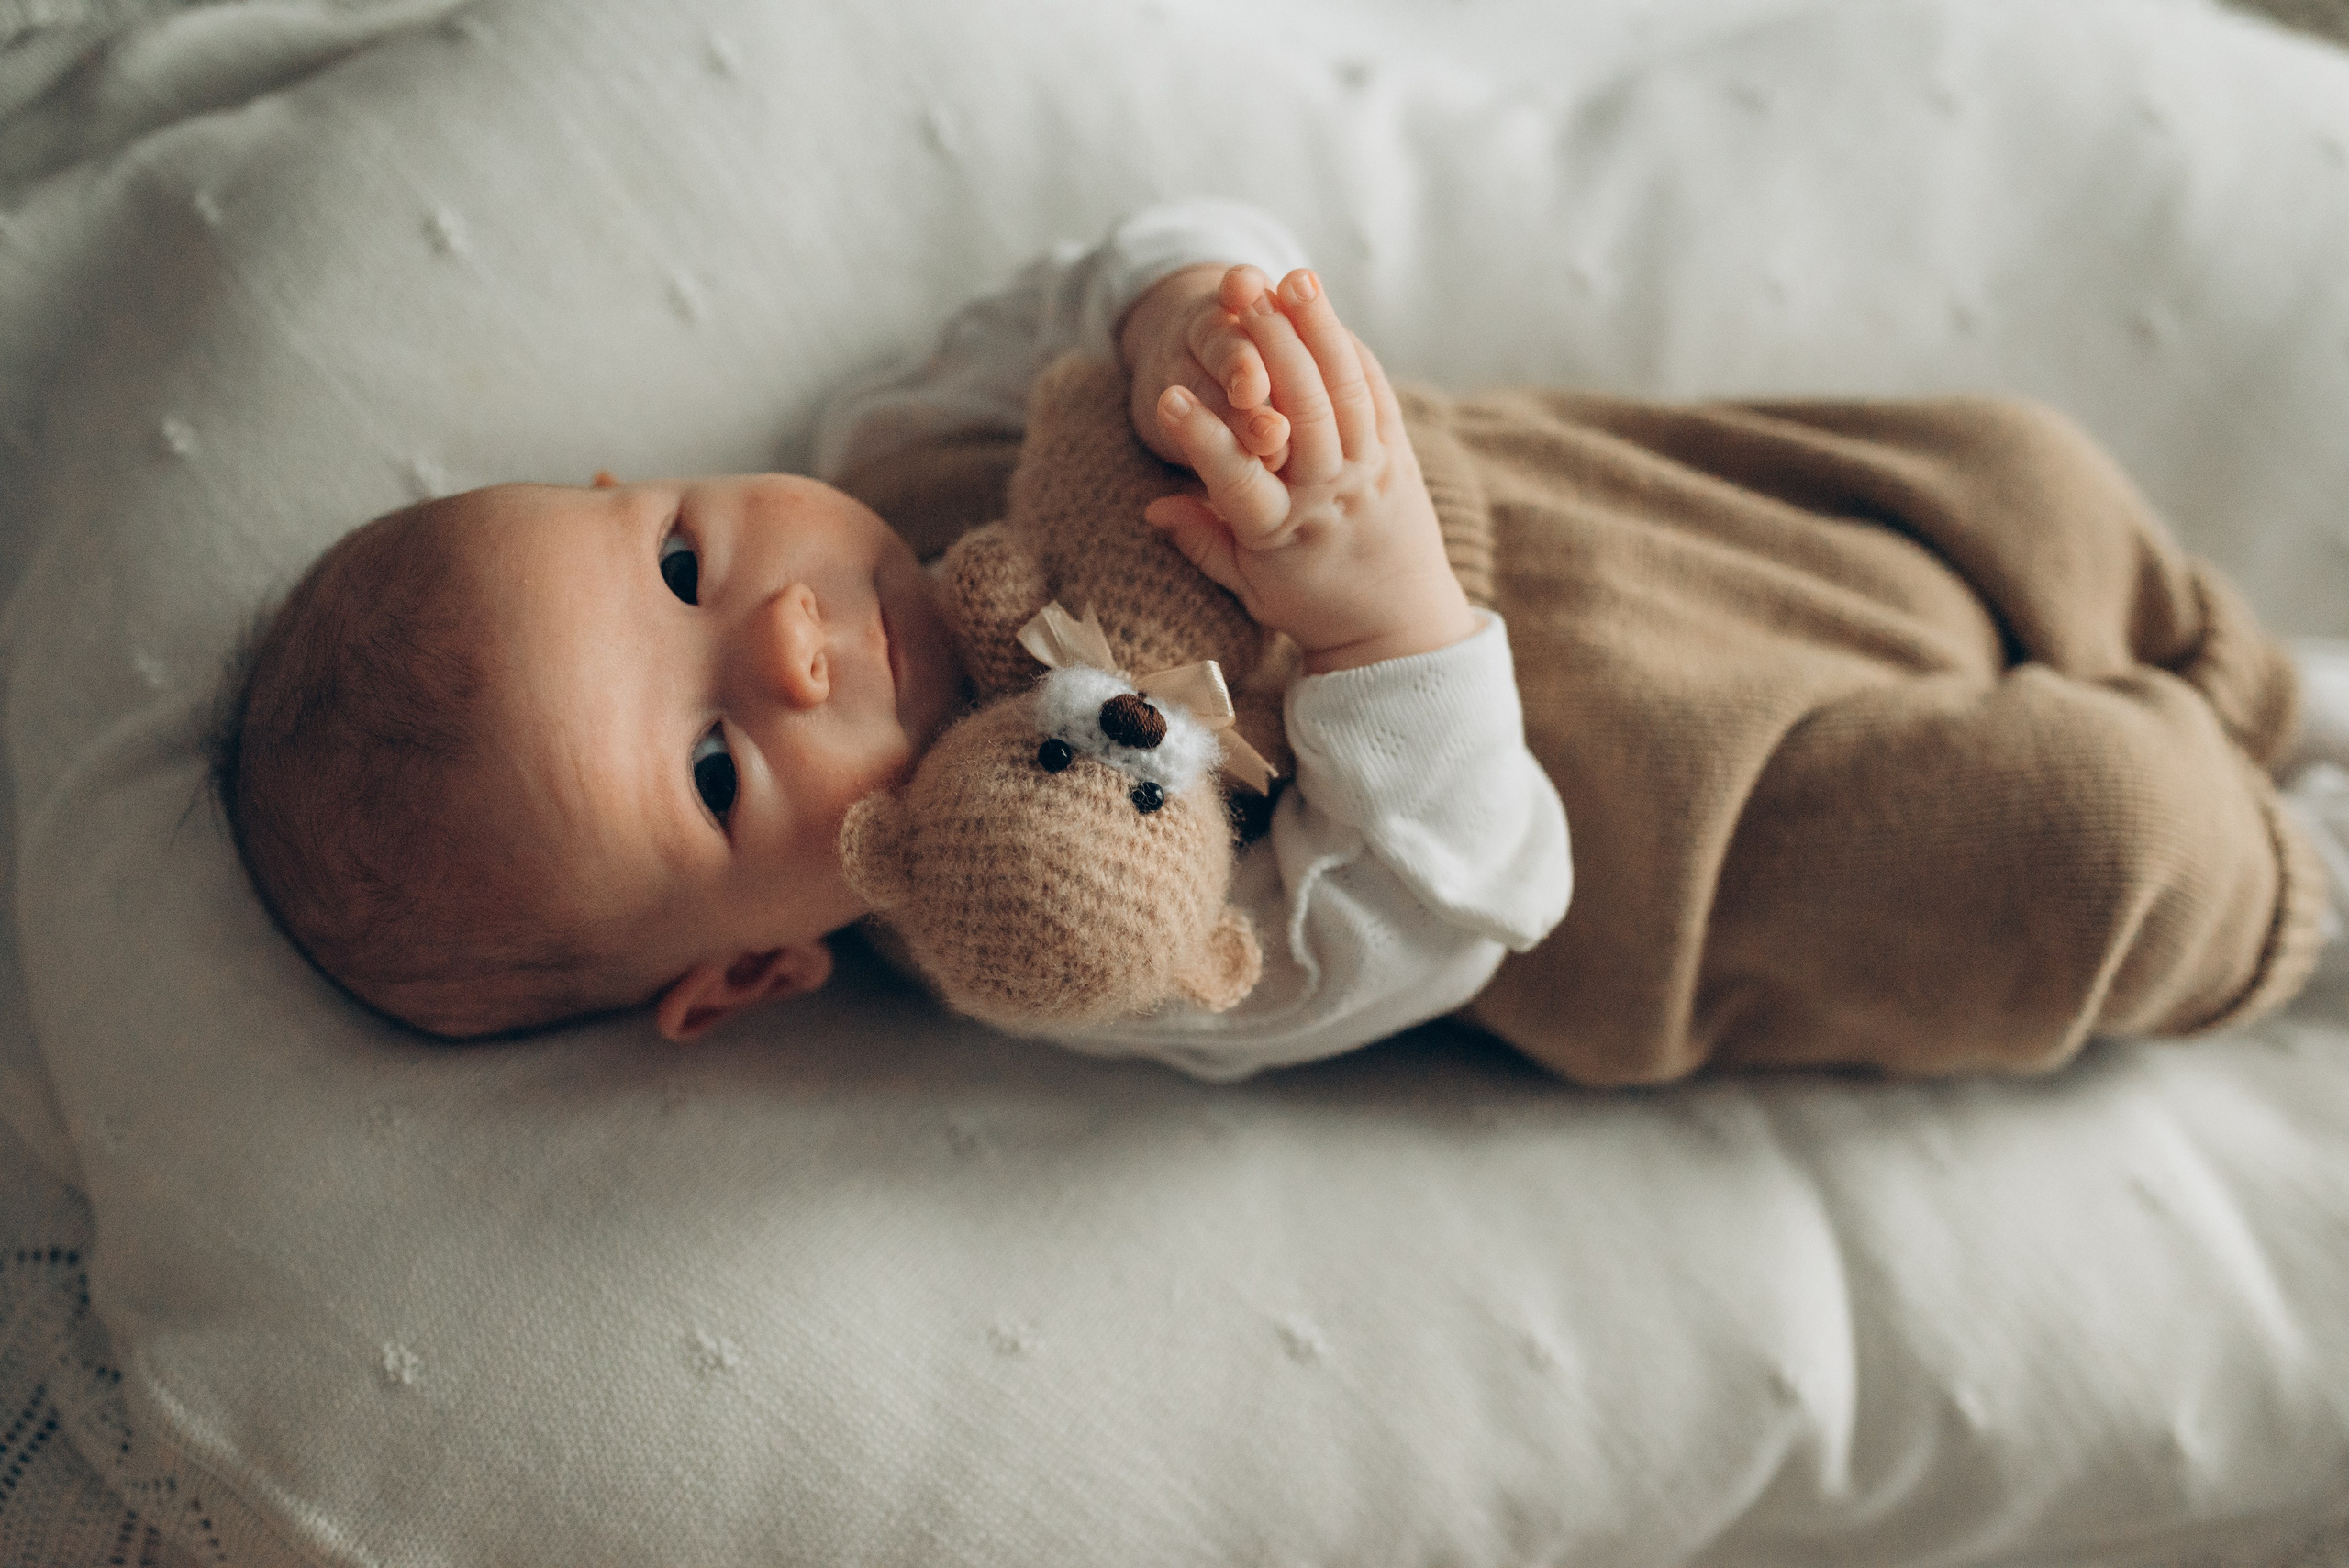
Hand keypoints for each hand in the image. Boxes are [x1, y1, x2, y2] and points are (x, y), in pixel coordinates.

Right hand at [1143, 268, 1478, 673]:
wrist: (1396, 625)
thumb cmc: (1310, 604)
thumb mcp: (1248, 585)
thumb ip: (1201, 539)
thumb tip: (1152, 507)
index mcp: (1281, 532)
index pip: (1237, 479)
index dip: (1202, 437)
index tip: (1168, 395)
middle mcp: (1328, 497)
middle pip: (1302, 417)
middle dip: (1273, 352)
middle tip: (1241, 298)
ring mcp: (1368, 472)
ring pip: (1346, 393)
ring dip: (1321, 332)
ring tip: (1295, 280)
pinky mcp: (1398, 455)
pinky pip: (1377, 394)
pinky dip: (1352, 351)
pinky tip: (1329, 314)